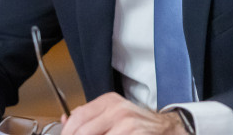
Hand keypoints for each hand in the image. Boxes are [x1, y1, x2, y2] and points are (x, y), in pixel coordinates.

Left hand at [60, 92, 187, 134]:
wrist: (167, 129)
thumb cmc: (139, 125)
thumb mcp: (113, 114)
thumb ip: (89, 117)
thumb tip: (64, 121)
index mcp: (108, 101)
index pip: (77, 117)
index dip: (67, 132)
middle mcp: (117, 109)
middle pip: (83, 131)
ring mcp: (126, 123)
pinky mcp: (133, 134)